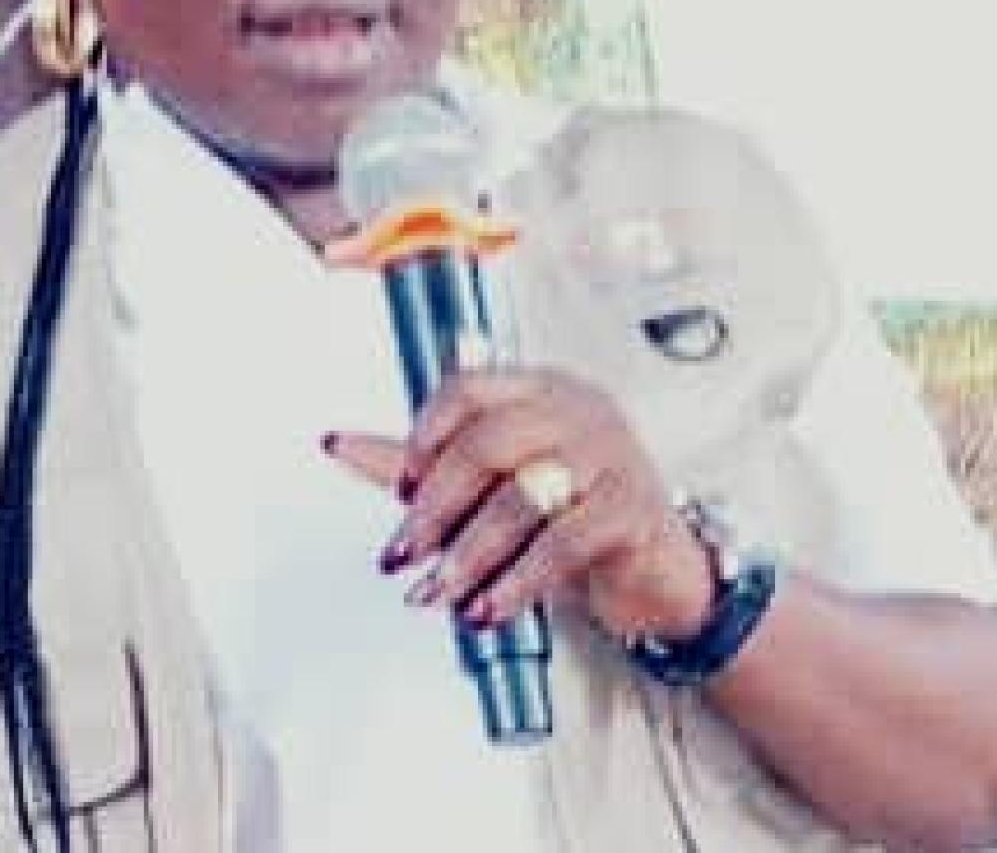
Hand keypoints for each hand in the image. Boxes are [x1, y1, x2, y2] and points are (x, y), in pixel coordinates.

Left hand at [324, 367, 714, 640]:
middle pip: (488, 441)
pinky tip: (487, 609)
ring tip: (437, 593)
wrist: (659, 572)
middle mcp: (578, 411)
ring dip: (468, 554)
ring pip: (521, 497)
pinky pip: (560, 544)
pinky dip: (515, 583)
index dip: (423, 436)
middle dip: (435, 506)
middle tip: (403, 553)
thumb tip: (337, 443)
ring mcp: (610, 456)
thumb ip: (423, 467)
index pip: (469, 388)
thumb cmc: (571, 519)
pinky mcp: (630, 510)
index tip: (399, 490)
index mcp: (541, 390)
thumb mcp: (497, 487)